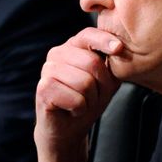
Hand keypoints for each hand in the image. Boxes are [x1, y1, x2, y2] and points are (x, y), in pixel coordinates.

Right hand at [34, 27, 122, 161]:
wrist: (68, 126)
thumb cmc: (89, 98)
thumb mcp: (107, 78)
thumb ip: (112, 63)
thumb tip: (119, 48)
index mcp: (74, 45)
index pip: (89, 35)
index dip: (104, 40)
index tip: (118, 48)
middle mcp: (58, 52)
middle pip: (92, 62)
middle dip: (101, 85)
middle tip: (95, 94)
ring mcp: (48, 69)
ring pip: (85, 82)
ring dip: (91, 99)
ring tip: (83, 101)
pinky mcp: (43, 88)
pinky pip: (75, 99)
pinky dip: (80, 109)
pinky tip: (72, 109)